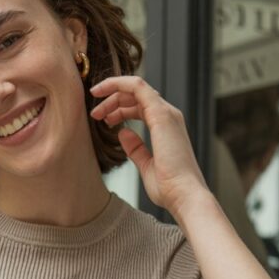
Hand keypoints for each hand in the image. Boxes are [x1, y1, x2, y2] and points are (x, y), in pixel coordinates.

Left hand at [90, 75, 208, 219]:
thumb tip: (123, 134)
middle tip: (95, 115)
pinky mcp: (161, 114)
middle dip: (112, 101)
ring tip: (95, 112)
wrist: (183, 194)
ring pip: (135, 89)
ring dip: (112, 95)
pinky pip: (137, 87)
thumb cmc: (169, 187)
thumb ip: (136, 149)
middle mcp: (168, 116)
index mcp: (166, 127)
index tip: (102, 118)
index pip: (140, 106)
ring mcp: (166, 113)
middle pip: (136, 96)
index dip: (119, 108)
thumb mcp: (146, 166)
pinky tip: (102, 90)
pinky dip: (118, 83)